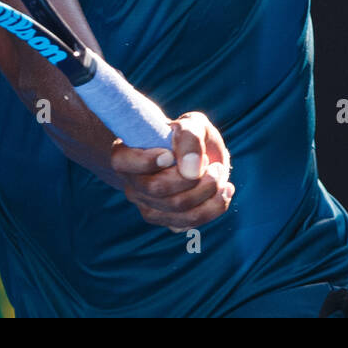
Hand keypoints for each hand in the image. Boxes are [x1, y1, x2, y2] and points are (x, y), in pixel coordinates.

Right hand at [110, 111, 234, 232]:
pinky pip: (189, 223)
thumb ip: (190, 138)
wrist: (197, 156)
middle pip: (156, 189)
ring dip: (207, 192)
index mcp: (127, 155)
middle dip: (192, 177)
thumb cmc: (189, 136)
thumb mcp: (192, 124)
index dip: (146, 160)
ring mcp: (148, 206)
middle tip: (214, 164)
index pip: (123, 162)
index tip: (169, 154)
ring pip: (176, 210)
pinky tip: (224, 189)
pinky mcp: (168, 220)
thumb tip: (191, 170)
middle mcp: (134, 184)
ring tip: (220, 173)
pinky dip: (214, 206)